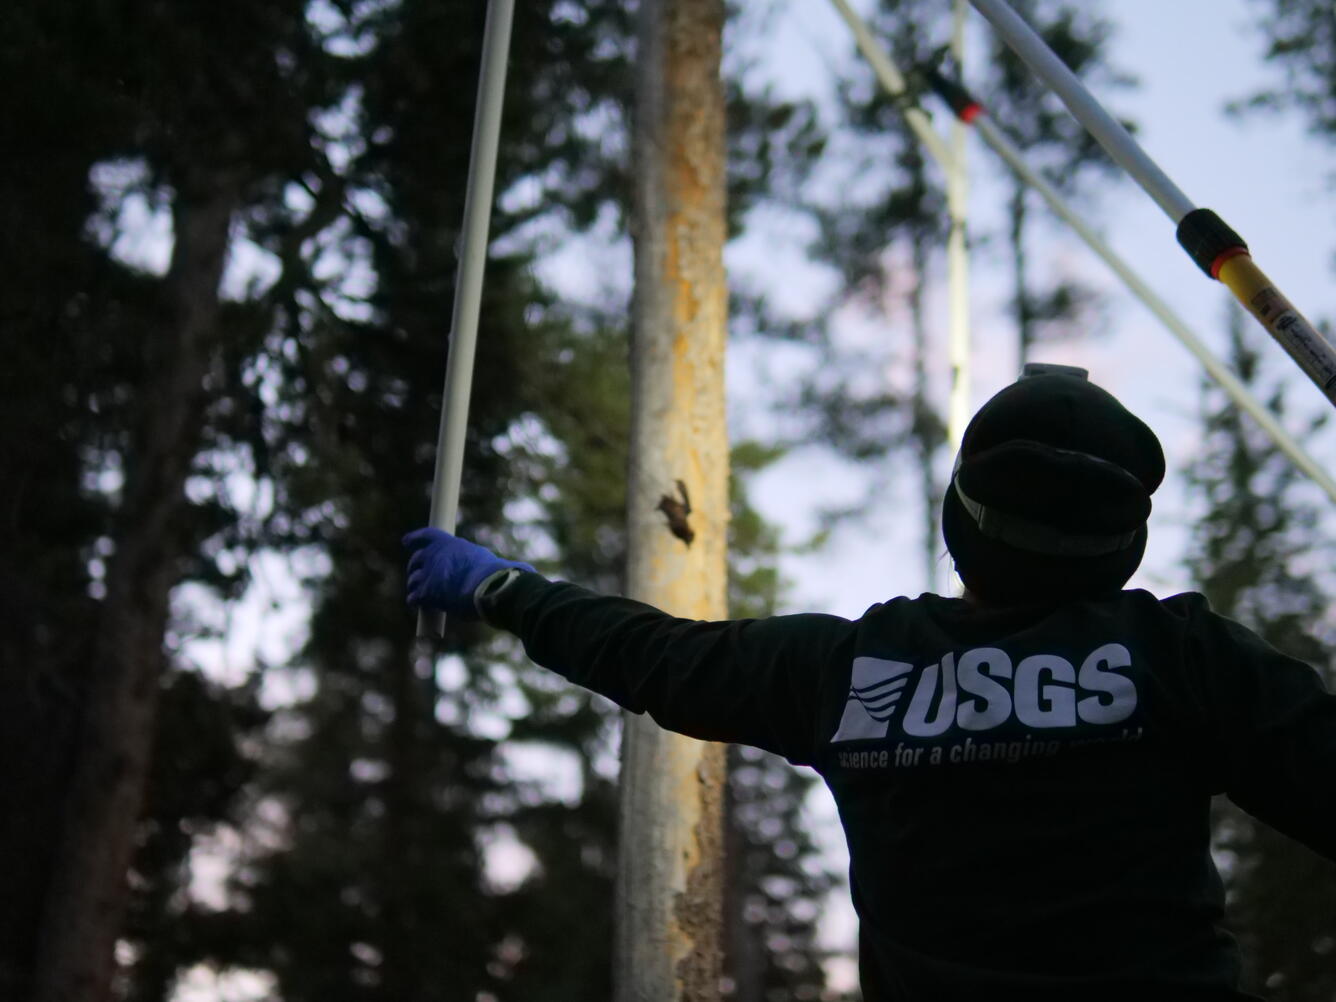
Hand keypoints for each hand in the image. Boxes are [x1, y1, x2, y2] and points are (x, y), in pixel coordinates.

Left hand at [403, 527, 533, 618]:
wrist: (491, 590)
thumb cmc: (500, 577)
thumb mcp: (499, 564)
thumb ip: (502, 566)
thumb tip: (529, 572)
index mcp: (451, 543)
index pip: (426, 536)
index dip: (415, 539)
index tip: (407, 542)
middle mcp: (436, 555)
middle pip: (416, 560)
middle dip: (416, 568)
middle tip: (419, 576)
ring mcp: (430, 574)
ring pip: (413, 581)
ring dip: (415, 587)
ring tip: (420, 595)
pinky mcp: (427, 593)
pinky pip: (414, 598)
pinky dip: (416, 603)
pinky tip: (420, 607)